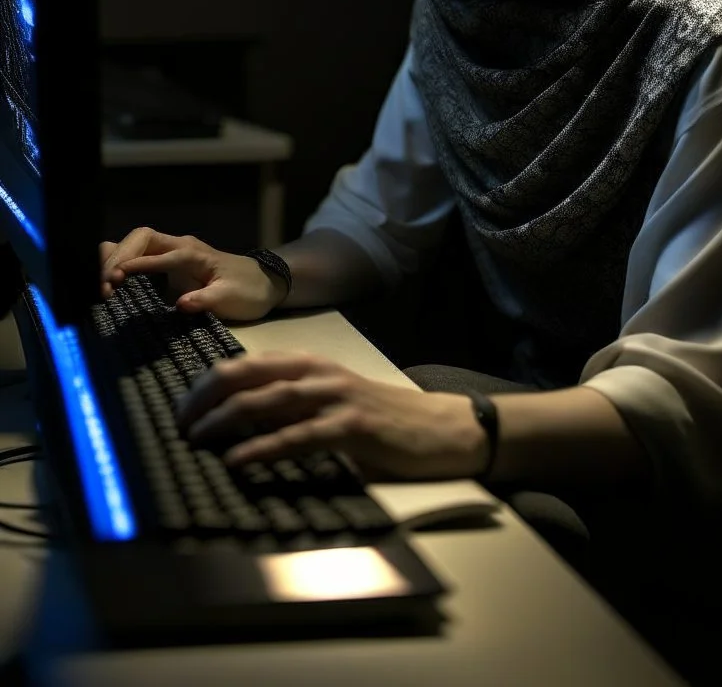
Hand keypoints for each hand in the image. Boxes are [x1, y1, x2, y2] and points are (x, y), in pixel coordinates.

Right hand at [99, 227, 286, 319]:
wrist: (264, 282)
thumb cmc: (248, 290)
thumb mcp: (231, 298)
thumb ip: (206, 299)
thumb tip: (180, 305)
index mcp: (191, 252)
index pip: (156, 252)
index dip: (134, 265)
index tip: (114, 281)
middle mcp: (178, 246)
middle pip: (139, 238)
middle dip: (118, 257)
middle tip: (103, 286)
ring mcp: (172, 252)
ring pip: (135, 243)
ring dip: (115, 258)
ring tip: (101, 285)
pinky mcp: (169, 263)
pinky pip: (139, 256)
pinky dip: (121, 263)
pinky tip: (110, 283)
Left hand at [177, 351, 489, 480]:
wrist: (440, 428)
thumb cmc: (382, 419)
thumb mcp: (331, 402)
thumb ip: (291, 406)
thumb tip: (238, 424)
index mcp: (309, 363)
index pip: (244, 363)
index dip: (206, 384)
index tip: (181, 408)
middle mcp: (318, 372)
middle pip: (245, 374)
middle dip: (204, 397)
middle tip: (178, 423)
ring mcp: (335, 396)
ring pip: (266, 401)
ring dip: (224, 420)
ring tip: (196, 439)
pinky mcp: (352, 426)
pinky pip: (297, 436)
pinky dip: (261, 449)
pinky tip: (237, 461)